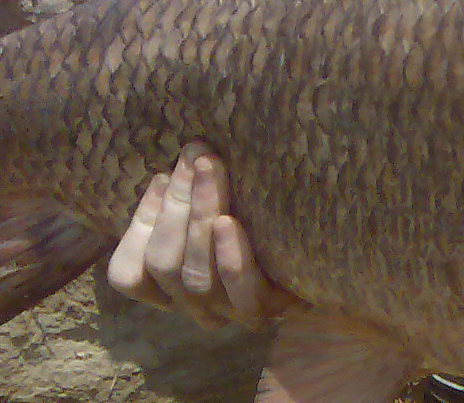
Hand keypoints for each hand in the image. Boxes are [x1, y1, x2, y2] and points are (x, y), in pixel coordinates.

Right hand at [107, 141, 293, 327]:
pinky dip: (231, 256)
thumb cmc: (270, 226)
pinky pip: (241, 290)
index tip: (161, 177)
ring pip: (195, 275)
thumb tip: (188, 151)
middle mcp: (195, 305)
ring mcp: (229, 312)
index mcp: (174, 286)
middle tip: (195, 155)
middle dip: (175, 204)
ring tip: (209, 169)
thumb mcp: (229, 207)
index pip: (130, 274)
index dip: (139, 226)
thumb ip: (198, 196)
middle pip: (164, 265)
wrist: (334, 265)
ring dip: (199, 214)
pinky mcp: (267, 310)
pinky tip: (229, 222)